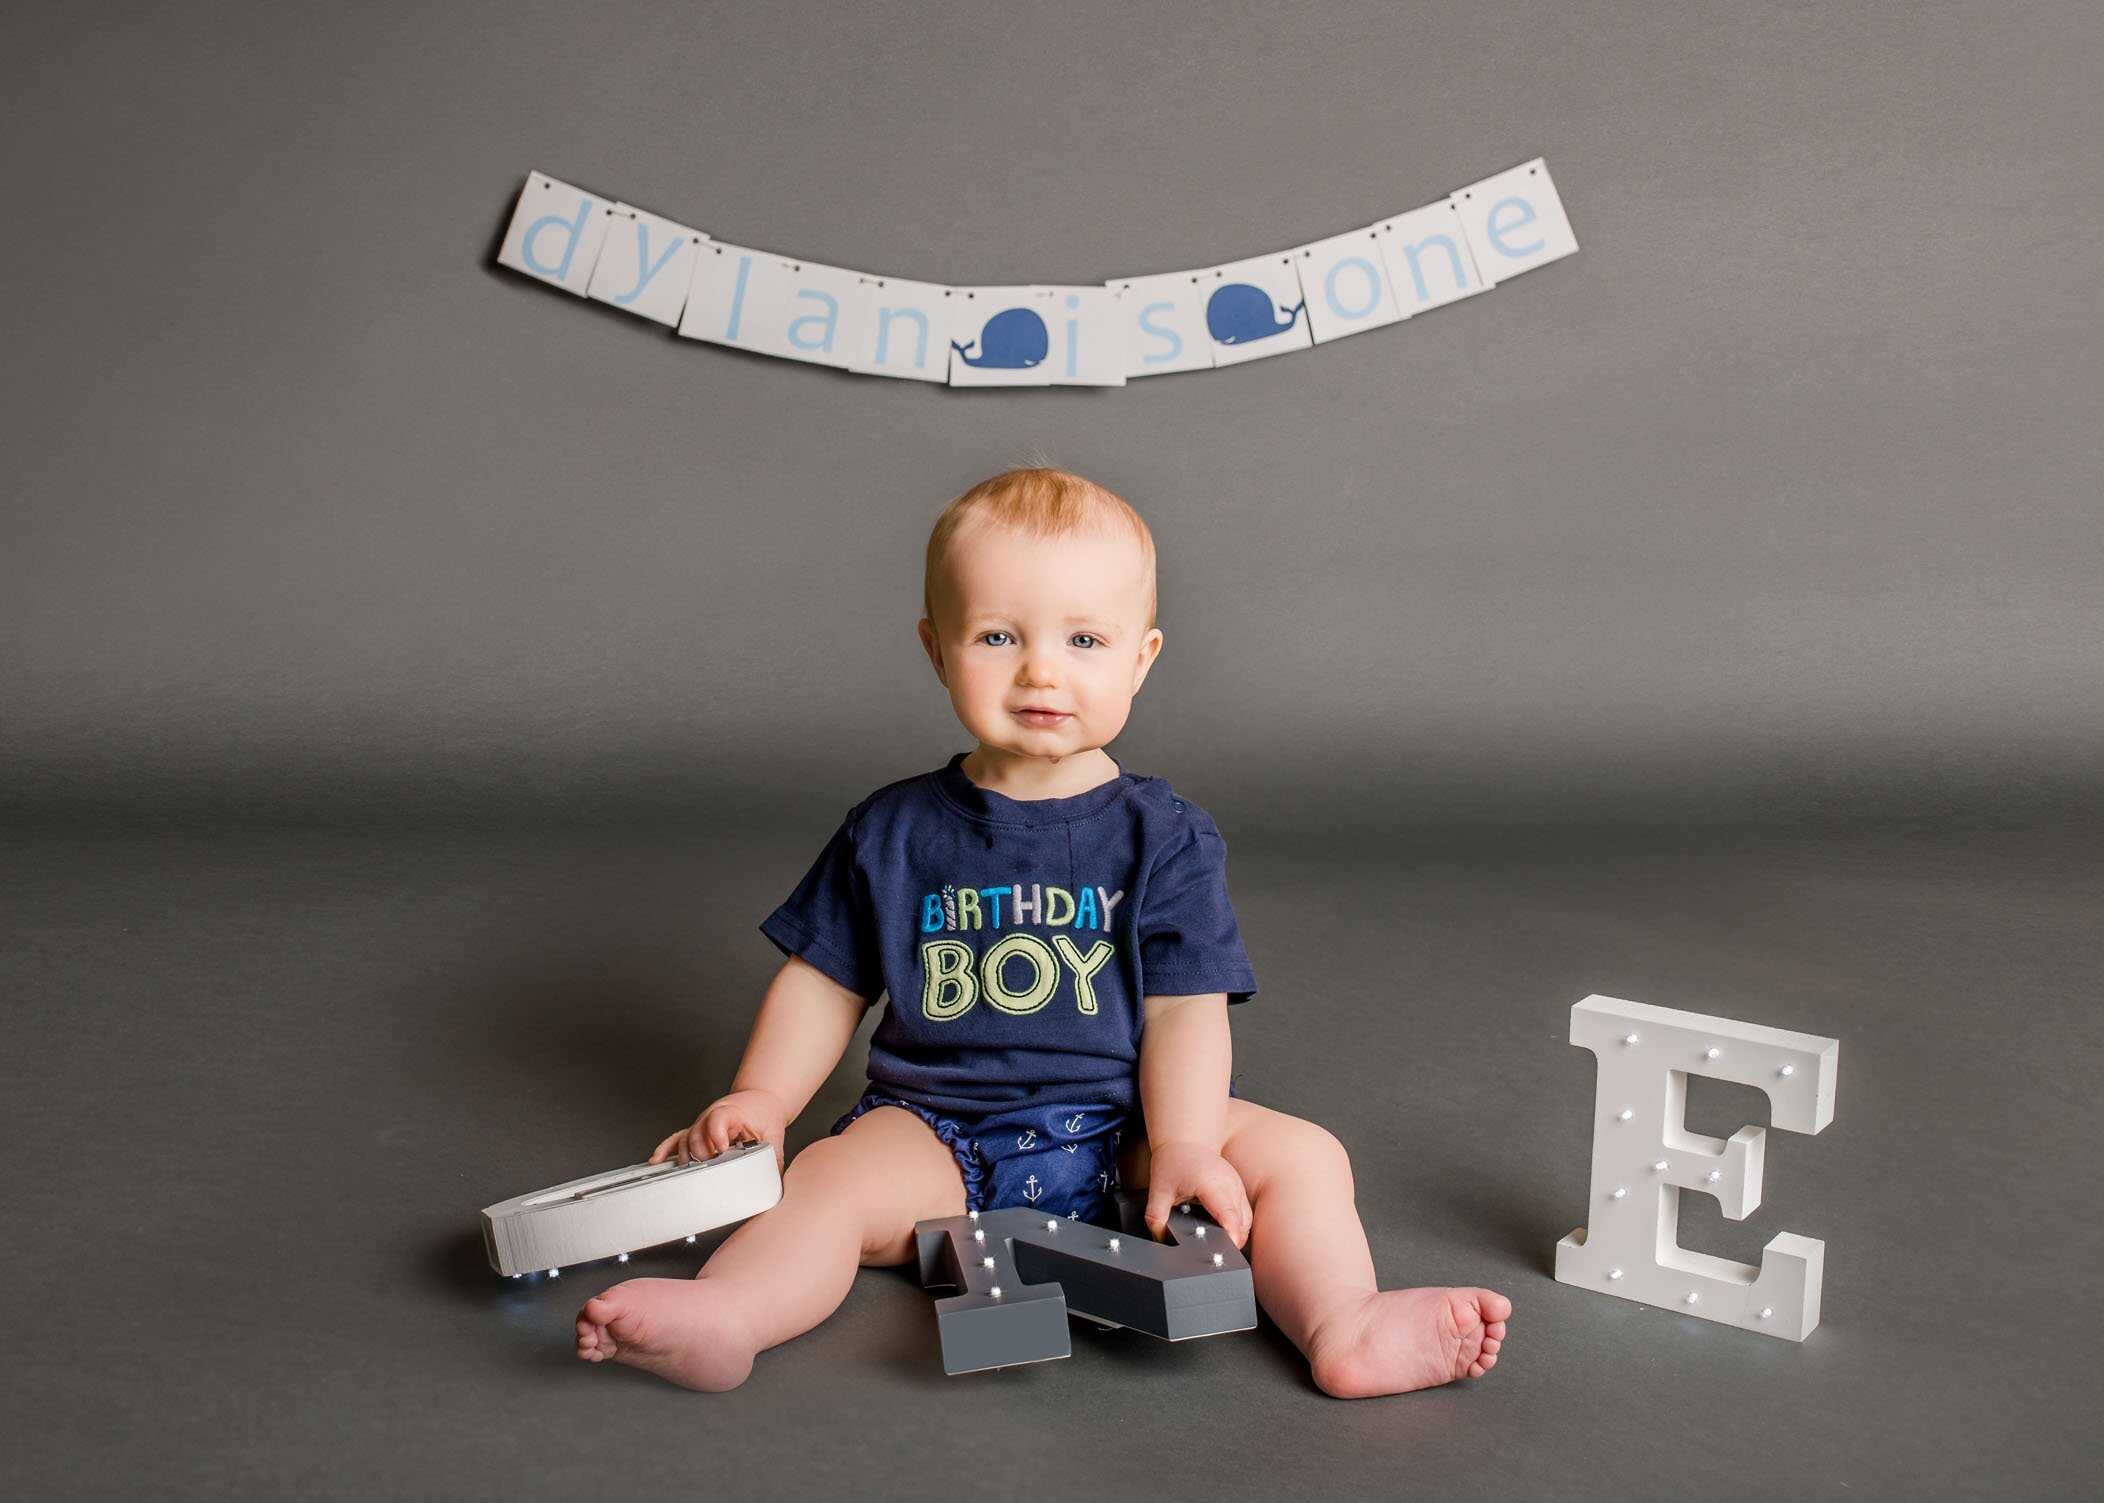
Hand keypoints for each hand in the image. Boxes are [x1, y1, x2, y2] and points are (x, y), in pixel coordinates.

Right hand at [649, 1088, 786, 1173]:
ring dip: (687, 1158)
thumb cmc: (765, 1114)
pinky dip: (665, 1150)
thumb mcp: (774, 1134)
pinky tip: (656, 1160)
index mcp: (732, 1113)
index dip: (717, 1134)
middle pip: (698, 1135)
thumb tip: (774, 1184)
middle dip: (703, 1156)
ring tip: (691, 1175)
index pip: (718, 1119)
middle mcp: (711, 1117)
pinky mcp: (696, 1131)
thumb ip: (773, 1157)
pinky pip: (676, 1139)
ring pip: (686, 1140)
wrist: (759, 1099)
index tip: (721, 1149)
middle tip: (712, 1171)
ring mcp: (701, 1125)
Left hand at [1143, 1139, 1250, 1248]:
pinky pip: (1245, 1213)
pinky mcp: (1238, 1188)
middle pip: (1241, 1222)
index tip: (1227, 1250)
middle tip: (1217, 1256)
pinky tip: (1224, 1233)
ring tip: (1220, 1247)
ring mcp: (1237, 1185)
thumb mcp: (1158, 1189)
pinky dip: (1238, 1226)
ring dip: (1237, 1235)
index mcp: (1211, 1184)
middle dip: (1233, 1242)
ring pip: (1247, 1219)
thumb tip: (1159, 1238)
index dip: (1231, 1235)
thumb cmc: (1174, 1160)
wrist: (1185, 1139)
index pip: (1228, 1215)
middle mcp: (1229, 1185)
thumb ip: (1156, 1216)